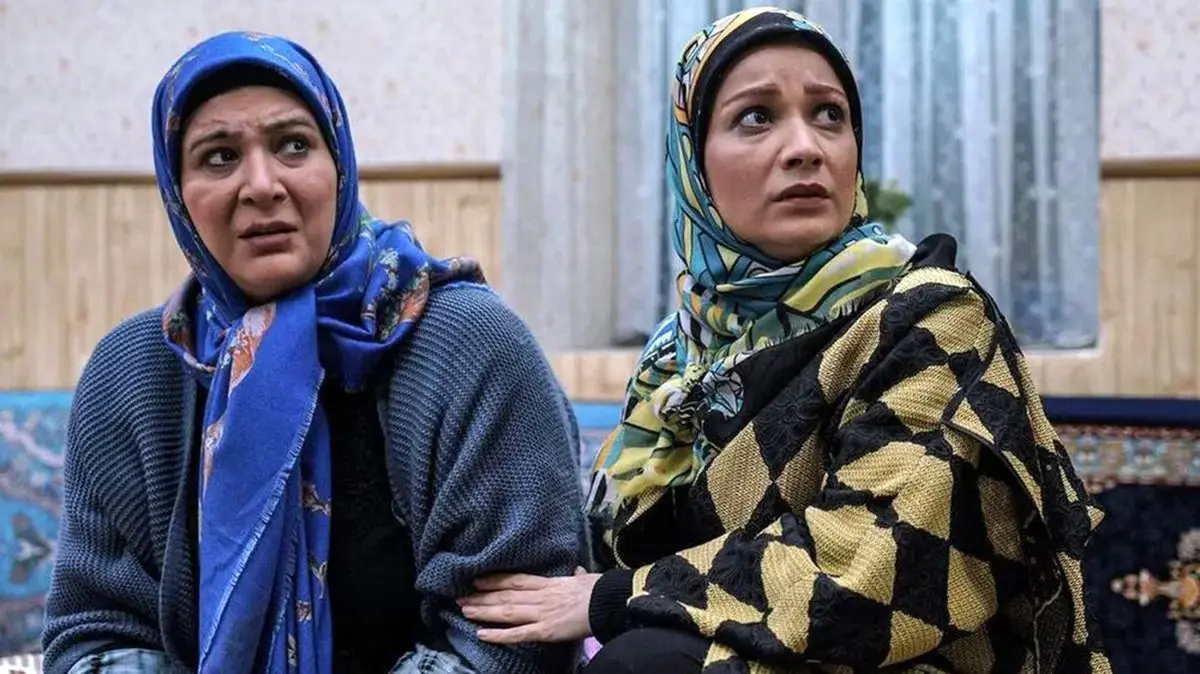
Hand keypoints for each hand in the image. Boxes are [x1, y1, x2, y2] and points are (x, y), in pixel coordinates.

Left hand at [457, 567, 599, 643]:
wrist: (607, 602)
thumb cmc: (598, 589)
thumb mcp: (583, 577)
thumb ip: (575, 575)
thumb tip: (576, 570)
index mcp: (548, 583)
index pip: (515, 579)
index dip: (494, 580)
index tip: (476, 579)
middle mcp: (539, 597)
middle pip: (505, 596)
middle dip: (481, 597)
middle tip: (460, 597)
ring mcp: (540, 614)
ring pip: (506, 612)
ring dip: (483, 611)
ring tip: (464, 610)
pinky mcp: (545, 631)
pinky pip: (518, 634)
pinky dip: (498, 635)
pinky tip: (481, 634)